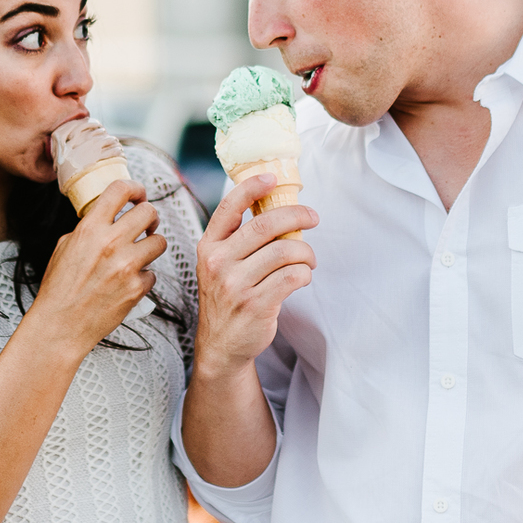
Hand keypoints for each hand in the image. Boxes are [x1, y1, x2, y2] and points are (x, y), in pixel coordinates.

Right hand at [30, 181, 161, 355]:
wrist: (60, 325)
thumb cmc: (59, 289)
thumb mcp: (65, 247)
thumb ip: (88, 228)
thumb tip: (107, 217)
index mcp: (90, 229)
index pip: (120, 190)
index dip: (134, 188)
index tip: (138, 194)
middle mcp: (111, 243)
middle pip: (149, 212)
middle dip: (149, 217)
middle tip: (146, 225)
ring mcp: (126, 266)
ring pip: (160, 241)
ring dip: (152, 246)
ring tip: (140, 254)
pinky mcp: (137, 288)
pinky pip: (153, 273)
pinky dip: (144, 277)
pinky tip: (129, 282)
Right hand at [194, 176, 316, 373]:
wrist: (221, 346)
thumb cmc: (227, 298)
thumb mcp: (219, 266)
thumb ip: (238, 240)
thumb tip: (274, 206)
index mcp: (208, 247)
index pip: (228, 207)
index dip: (251, 187)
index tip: (272, 177)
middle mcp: (218, 263)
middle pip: (265, 225)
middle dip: (297, 215)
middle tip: (313, 216)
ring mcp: (235, 285)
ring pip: (285, 251)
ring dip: (306, 252)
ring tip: (309, 259)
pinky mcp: (256, 304)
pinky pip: (292, 277)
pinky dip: (304, 274)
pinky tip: (302, 277)